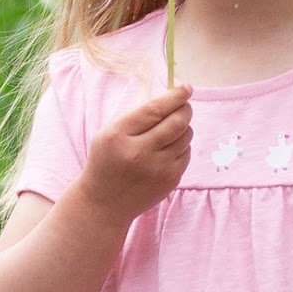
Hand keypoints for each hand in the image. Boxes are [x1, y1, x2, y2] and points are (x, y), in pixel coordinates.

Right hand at [78, 84, 192, 226]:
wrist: (105, 202)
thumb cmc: (107, 161)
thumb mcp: (109, 134)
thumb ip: (136, 116)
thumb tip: (171, 97)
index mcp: (118, 136)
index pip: (154, 109)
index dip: (174, 96)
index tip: (185, 88)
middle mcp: (139, 153)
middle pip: (176, 122)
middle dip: (185, 109)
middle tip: (184, 105)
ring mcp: (157, 169)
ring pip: (186, 136)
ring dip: (184, 127)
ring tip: (171, 129)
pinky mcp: (170, 180)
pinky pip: (187, 153)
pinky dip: (182, 145)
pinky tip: (168, 148)